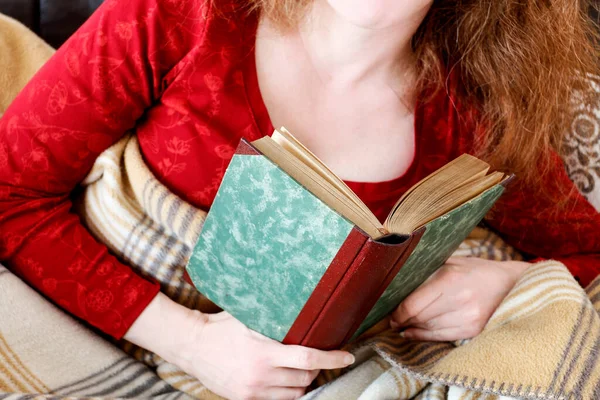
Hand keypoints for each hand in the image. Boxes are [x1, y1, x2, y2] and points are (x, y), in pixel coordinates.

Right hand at [125, 293, 353, 399]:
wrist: (192, 346)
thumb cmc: (221, 326)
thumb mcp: (249, 317)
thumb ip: (274, 318)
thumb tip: (302, 305)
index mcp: (264, 352)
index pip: (307, 358)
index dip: (332, 359)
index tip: (347, 357)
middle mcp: (260, 375)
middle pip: (305, 377)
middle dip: (317, 367)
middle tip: (320, 356)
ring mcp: (253, 390)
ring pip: (294, 392)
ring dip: (303, 381)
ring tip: (302, 368)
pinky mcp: (245, 399)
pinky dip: (288, 391)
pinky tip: (286, 379)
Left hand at [390, 256, 529, 341]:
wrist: (511, 285)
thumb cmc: (476, 270)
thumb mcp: (450, 262)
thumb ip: (426, 271)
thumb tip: (397, 281)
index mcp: (450, 279)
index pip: (413, 304)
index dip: (397, 312)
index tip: (389, 312)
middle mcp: (459, 300)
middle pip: (419, 318)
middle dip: (401, 321)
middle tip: (392, 320)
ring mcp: (468, 318)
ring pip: (428, 329)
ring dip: (411, 329)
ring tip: (401, 326)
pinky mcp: (472, 331)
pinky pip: (440, 337)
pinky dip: (423, 336)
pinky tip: (413, 332)